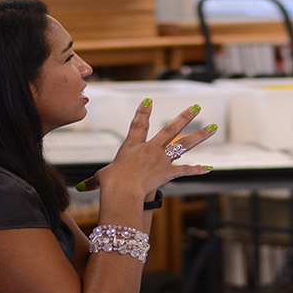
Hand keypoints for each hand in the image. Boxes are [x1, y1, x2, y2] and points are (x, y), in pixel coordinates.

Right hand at [78, 100, 215, 195]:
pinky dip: (197, 170)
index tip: (149, 101)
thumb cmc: (110, 184)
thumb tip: (80, 188)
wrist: (121, 190)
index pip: (138, 125)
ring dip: (200, 136)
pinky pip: (185, 171)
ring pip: (184, 144)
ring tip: (213, 128)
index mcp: (133, 146)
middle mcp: (150, 149)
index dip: (142, 112)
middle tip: (197, 106)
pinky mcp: (167, 172)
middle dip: (185, 117)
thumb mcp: (101, 179)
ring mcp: (161, 159)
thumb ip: (94, 182)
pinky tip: (209, 167)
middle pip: (171, 129)